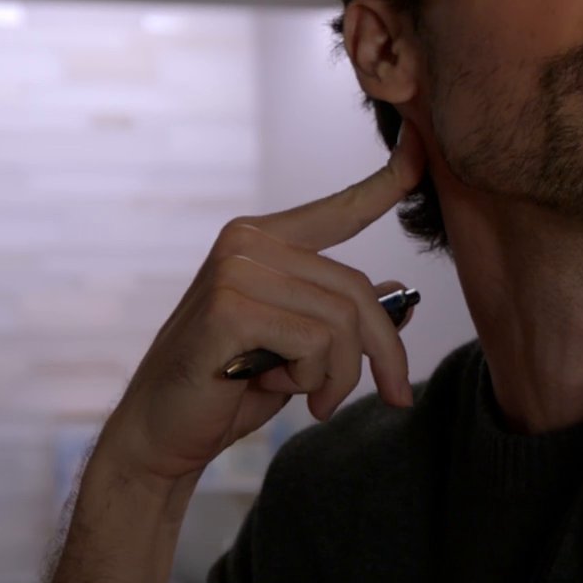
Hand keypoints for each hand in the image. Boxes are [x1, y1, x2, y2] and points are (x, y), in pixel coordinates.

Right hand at [102, 128, 425, 487]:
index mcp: (262, 241)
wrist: (161, 436)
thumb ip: (339, 315)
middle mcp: (247, 242)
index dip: (385, 183)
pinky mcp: (229, 306)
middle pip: (357, 290)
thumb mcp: (297, 348)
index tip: (420, 147)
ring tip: (312, 398)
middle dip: (385, 352)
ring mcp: (235, 269)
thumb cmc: (228, 390)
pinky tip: (271, 386)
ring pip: (342, 322)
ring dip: (339, 377)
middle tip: (394, 395)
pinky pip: (315, 343)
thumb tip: (398, 292)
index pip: (339, 210)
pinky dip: (311, 380)